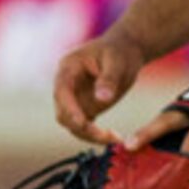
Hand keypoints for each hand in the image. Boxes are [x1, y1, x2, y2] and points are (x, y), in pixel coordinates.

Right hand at [53, 29, 147, 145]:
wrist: (126, 50)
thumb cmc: (120, 51)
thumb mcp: (117, 61)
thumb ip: (109, 79)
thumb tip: (101, 99)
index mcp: (68, 68)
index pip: (62, 91)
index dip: (69, 108)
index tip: (83, 122)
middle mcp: (66, 85)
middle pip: (63, 112)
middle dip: (81, 127)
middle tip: (107, 136)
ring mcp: (74, 98)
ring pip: (72, 124)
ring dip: (89, 135)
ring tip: (115, 138)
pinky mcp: (85, 107)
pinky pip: (84, 126)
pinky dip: (95, 135)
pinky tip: (115, 138)